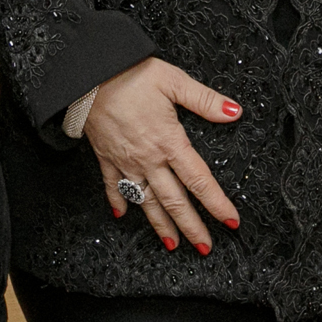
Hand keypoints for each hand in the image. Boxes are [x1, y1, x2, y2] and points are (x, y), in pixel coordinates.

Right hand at [84, 58, 242, 253]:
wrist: (87, 76)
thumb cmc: (130, 74)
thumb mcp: (174, 81)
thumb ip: (205, 100)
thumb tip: (234, 111)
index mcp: (169, 141)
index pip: (199, 180)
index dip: (216, 203)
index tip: (231, 221)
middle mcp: (148, 158)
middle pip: (174, 200)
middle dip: (191, 226)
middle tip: (204, 247)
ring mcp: (125, 161)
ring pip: (146, 201)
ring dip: (160, 225)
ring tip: (171, 244)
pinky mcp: (105, 157)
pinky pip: (112, 186)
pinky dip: (118, 202)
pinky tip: (122, 215)